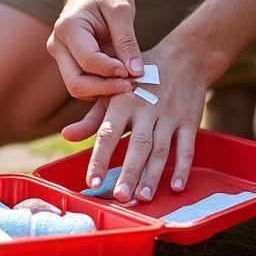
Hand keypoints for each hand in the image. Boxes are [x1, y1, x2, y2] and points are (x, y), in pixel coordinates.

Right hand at [46, 0, 141, 99]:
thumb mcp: (121, 10)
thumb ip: (127, 41)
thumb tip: (136, 73)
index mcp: (68, 27)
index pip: (89, 61)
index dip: (112, 72)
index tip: (135, 73)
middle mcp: (58, 44)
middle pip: (76, 84)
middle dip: (105, 89)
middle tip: (131, 85)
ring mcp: (60, 55)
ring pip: (78, 88)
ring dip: (104, 90)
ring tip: (128, 80)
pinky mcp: (68, 62)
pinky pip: (84, 83)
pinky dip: (101, 86)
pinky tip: (120, 78)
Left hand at [62, 42, 209, 202]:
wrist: (183, 57)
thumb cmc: (139, 79)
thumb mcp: (113, 92)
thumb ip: (91, 119)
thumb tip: (65, 136)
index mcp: (122, 102)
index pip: (108, 133)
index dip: (99, 158)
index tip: (92, 182)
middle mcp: (146, 108)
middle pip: (138, 145)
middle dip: (129, 172)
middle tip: (120, 196)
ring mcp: (170, 115)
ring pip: (161, 149)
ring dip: (152, 175)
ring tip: (143, 198)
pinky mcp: (190, 120)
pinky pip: (186, 147)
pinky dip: (182, 167)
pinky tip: (175, 187)